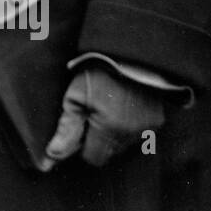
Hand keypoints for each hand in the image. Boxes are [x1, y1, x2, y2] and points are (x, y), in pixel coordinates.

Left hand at [42, 65, 163, 170]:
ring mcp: (147, 129)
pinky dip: (129, 126)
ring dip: (113, 134)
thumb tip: (53, 156)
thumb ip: (66, 129)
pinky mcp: (157, 121)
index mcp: (109, 129)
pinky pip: (138, 134)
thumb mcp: (75, 96)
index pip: (93, 158)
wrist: (128, 52)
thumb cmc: (98, 72)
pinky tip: (123, 107)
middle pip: (109, 153)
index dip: (82, 146)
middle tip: (92, 113)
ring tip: (108, 107)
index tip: (80, 127)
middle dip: (98, 140)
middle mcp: (131, 134)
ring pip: (123, 145)